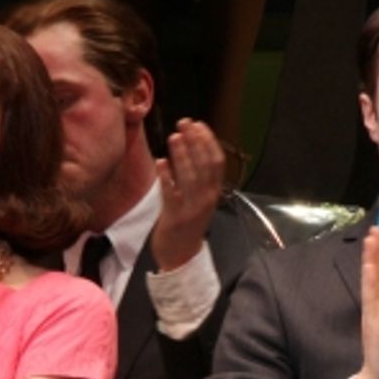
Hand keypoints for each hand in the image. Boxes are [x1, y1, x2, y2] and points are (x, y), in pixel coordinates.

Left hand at [150, 118, 223, 270]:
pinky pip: (171, 193)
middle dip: (195, 141)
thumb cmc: (187, 224)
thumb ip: (196, 177)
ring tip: (174, 136)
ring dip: (182, 154)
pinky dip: (167, 176)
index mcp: (214, 193)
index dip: (208, 141)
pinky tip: (161, 162)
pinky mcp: (175, 217)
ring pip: (190, 177)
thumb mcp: (197, 199)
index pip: (217, 162)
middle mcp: (206, 199)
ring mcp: (191, 208)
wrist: (181, 256)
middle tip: (184, 123)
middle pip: (205, 165)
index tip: (198, 124)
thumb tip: (189, 147)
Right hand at [352, 226, 378, 378]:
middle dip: (376, 251)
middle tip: (376, 229)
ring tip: (371, 241)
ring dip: (371, 261)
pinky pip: (371, 299)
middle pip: (376, 273)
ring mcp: (372, 313)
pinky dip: (370, 283)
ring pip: (371, 281)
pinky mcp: (371, 323)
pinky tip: (370, 268)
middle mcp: (375, 304)